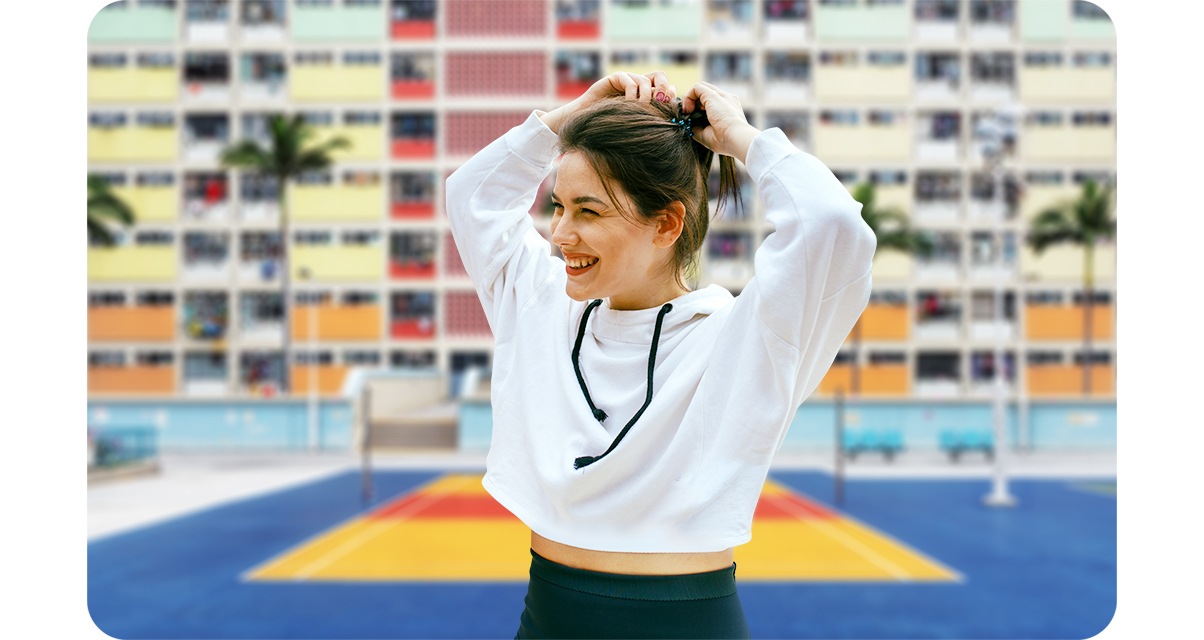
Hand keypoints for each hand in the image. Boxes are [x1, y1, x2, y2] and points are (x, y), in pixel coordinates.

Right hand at [540, 70, 676, 133]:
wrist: (589, 126)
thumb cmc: (614, 130)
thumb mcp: (638, 125)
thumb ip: (653, 120)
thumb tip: (674, 122)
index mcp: (648, 95)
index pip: (666, 87)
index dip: (671, 96)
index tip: (670, 111)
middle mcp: (639, 85)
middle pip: (660, 77)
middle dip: (663, 91)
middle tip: (660, 106)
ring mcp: (627, 80)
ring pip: (646, 81)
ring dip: (647, 97)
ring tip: (641, 111)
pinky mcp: (615, 79)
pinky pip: (630, 81)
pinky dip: (633, 94)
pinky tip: (628, 106)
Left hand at [680, 82, 760, 163]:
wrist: (735, 138)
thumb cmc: (725, 141)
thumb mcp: (709, 135)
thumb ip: (699, 129)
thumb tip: (690, 126)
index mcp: (728, 108)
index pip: (711, 101)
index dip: (699, 107)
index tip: (694, 120)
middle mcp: (726, 99)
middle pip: (706, 92)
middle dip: (694, 102)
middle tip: (689, 115)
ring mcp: (720, 95)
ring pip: (701, 88)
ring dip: (690, 99)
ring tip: (689, 113)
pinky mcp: (713, 95)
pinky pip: (696, 88)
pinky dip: (688, 97)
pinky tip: (688, 110)